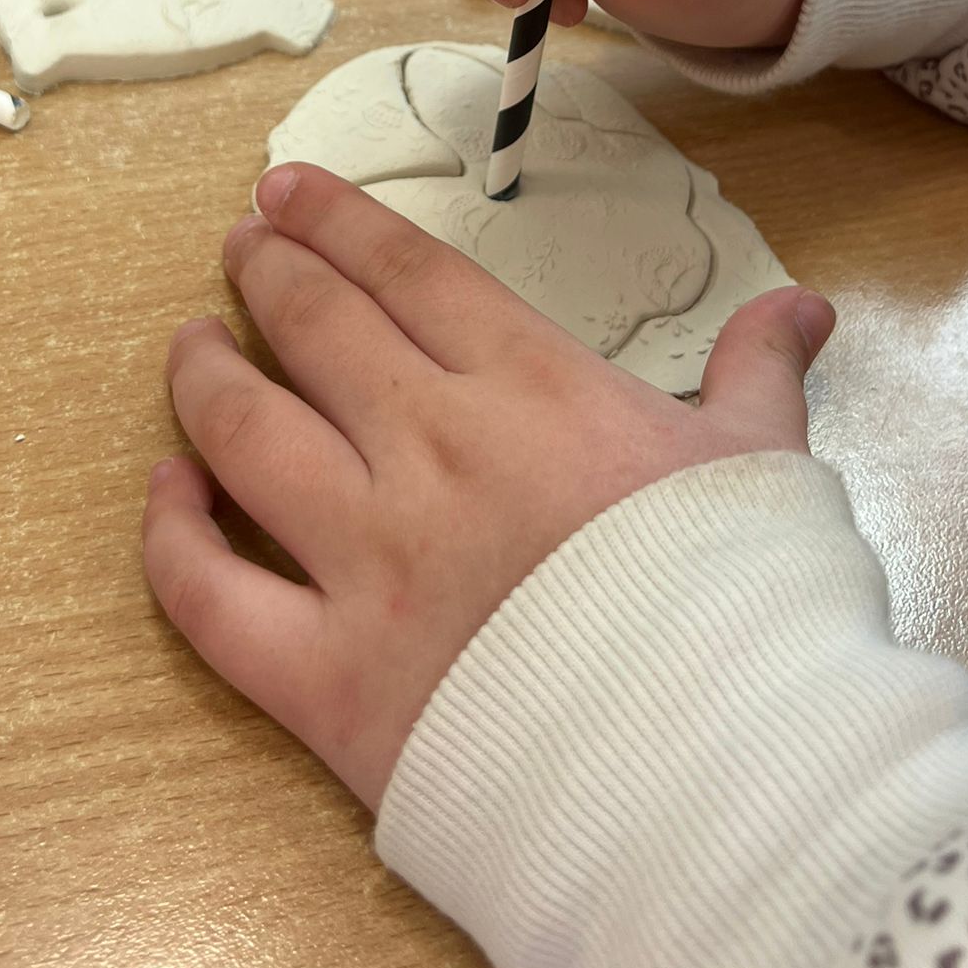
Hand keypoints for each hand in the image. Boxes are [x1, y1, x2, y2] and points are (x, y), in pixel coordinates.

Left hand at [142, 161, 835, 810]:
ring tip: (189, 343)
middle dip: (266, 272)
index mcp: (530, 391)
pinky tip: (165, 492)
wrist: (725, 777)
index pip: (408, 272)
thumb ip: (758, 374)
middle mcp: (430, 452)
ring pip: (244, 436)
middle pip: (316, 331)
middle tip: (241, 245)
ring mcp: (368, 562)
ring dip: (204, 376)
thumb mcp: (766, 464)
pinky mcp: (328, 679)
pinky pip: (209, 595)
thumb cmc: (751, 609)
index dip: (337, 220)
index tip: (288, 190)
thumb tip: (802, 307)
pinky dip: (170, 536)